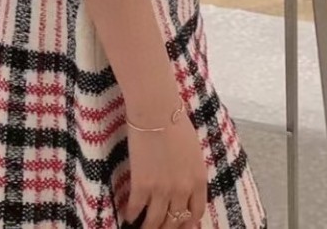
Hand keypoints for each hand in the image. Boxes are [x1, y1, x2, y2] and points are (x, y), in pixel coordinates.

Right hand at [124, 110, 207, 228]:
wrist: (156, 109)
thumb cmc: (176, 122)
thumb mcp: (194, 151)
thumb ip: (192, 173)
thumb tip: (186, 188)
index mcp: (198, 180)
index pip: (196, 213)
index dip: (187, 223)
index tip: (180, 225)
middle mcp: (182, 190)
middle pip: (175, 221)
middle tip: (160, 228)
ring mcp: (161, 190)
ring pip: (155, 222)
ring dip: (148, 228)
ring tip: (142, 228)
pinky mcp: (141, 185)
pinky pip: (135, 209)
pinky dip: (131, 215)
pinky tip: (128, 216)